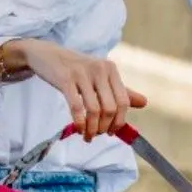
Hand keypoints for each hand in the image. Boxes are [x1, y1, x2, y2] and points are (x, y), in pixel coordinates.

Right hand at [21, 40, 146, 140]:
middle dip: (105, 127)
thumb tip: (144, 102)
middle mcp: (99, 69)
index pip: (123, 101)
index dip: (119, 121)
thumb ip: (121, 90)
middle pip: (110, 108)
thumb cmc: (75, 69)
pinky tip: (79, 129)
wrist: (47, 55)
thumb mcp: (100, 76)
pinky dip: (79, 123)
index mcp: (111, 69)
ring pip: (94, 110)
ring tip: (87, 136)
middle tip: (97, 135)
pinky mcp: (65, 79)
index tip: (111, 131)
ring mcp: (82, 73)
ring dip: (92, 129)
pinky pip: (76, 107)